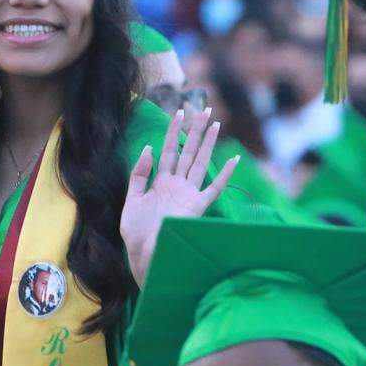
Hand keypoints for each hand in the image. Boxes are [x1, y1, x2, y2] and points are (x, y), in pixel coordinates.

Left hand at [120, 108, 239, 287]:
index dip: (174, 132)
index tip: (179, 112)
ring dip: (208, 144)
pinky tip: (235, 160)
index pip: (169, 151)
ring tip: (215, 123)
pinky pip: (214, 188)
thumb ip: (139, 174)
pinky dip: (225, 175)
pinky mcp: (198, 207)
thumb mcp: (131, 199)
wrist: (145, 255)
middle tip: (204, 110)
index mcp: (161, 183)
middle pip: (188, 152)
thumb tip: (148, 148)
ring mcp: (189, 195)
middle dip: (196, 131)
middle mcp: (177, 185)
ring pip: (201, 163)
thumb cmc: (137, 233)